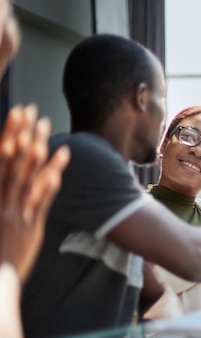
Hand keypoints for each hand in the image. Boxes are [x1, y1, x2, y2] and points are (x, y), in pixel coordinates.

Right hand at [0, 105, 69, 281]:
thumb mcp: (0, 218)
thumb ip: (6, 192)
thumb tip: (12, 170)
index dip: (7, 133)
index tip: (17, 113)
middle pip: (10, 161)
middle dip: (21, 134)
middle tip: (31, 111)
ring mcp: (13, 212)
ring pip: (25, 178)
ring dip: (36, 155)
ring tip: (44, 133)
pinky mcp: (28, 227)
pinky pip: (39, 202)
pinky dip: (48, 184)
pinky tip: (58, 168)